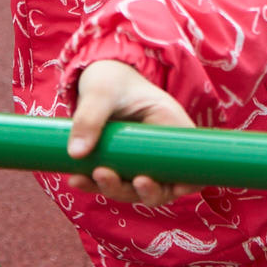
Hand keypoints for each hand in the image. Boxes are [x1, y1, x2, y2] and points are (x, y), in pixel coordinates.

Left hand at [66, 60, 200, 206]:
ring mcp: (141, 157)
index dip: (186, 182)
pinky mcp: (122, 162)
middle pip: (162, 184)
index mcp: (169, 124)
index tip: (174, 189)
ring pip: (135, 188)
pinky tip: (76, 179)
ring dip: (113, 189)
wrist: (99, 75)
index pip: (190, 161)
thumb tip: (77, 154)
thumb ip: (89, 118)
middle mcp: (159, 146)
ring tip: (88, 177)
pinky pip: (113, 182)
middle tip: (109, 176)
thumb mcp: (100, 92)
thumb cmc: (110, 78)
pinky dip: (94, 185)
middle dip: (139, 191)